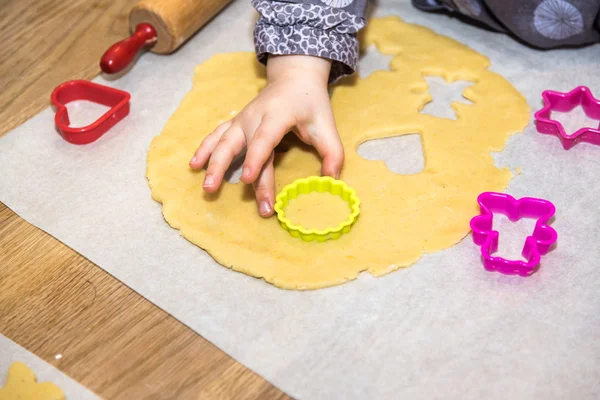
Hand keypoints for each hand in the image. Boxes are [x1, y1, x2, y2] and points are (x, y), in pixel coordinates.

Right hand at [189, 55, 344, 216]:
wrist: (294, 77)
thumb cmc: (311, 103)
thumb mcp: (326, 125)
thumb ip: (332, 153)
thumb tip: (332, 180)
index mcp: (278, 115)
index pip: (264, 139)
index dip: (255, 159)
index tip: (246, 180)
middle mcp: (254, 116)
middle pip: (238, 145)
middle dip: (226, 169)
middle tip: (216, 192)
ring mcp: (242, 119)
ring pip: (221, 141)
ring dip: (211, 162)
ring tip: (205, 185)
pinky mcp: (235, 123)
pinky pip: (216, 136)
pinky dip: (204, 149)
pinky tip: (194, 166)